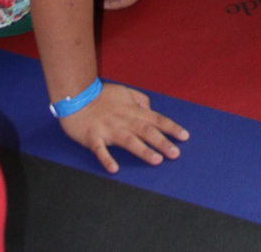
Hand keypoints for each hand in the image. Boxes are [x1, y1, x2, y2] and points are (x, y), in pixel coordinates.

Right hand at [61, 82, 188, 171]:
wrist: (75, 96)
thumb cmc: (100, 96)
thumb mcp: (124, 91)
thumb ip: (139, 100)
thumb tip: (150, 109)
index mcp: (132, 111)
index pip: (156, 119)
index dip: (171, 127)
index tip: (184, 137)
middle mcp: (124, 120)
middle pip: (146, 131)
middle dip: (162, 142)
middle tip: (175, 153)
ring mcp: (108, 129)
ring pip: (129, 141)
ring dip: (143, 151)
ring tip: (156, 160)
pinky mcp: (93, 137)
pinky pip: (100, 149)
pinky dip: (107, 159)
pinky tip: (114, 169)